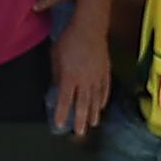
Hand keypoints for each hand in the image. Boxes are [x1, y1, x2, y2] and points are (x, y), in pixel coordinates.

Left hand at [50, 22, 110, 136]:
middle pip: (83, 104)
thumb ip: (57, 74)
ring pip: (95, 98)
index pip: (65, 100)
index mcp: (70, 77)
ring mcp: (97, 76)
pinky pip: (105, 88)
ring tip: (93, 124)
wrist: (90, 27)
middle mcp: (85, 80)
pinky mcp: (105, 70)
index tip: (60, 125)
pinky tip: (102, 106)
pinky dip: (103, 98)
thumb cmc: (68, 40)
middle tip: (80, 132)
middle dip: (81, 119)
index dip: (62, 113)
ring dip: (94, 112)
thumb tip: (57, 88)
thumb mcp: (55, 58)